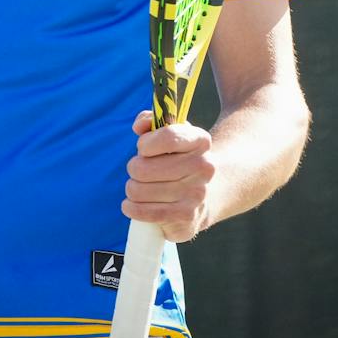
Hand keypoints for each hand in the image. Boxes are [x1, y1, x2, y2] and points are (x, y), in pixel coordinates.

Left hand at [121, 110, 214, 242]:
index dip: (146, 143)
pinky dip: (132, 208)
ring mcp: (197, 194)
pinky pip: (146, 213)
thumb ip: (151, 120)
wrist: (207, 194)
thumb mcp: (169, 132)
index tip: (143, 148)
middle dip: (134, 168)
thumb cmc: (177, 158)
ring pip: (139, 190)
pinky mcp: (187, 217)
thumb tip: (139, 127)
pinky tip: (131, 205)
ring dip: (133, 188)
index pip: (167, 136)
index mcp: (200, 140)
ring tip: (141, 187)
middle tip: (140, 170)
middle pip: (144, 168)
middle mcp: (204, 167)